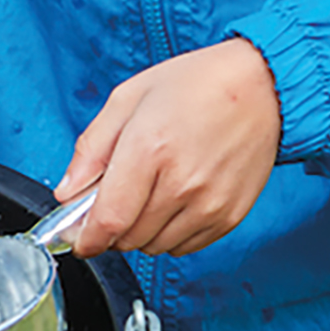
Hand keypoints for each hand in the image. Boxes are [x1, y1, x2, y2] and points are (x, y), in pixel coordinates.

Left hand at [56, 38, 281, 255]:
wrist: (262, 83)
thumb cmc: (195, 85)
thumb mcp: (126, 100)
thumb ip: (90, 150)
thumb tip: (67, 192)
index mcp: (150, 150)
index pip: (108, 221)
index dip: (86, 239)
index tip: (77, 239)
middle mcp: (183, 183)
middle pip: (128, 239)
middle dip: (109, 229)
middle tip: (112, 202)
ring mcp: (210, 202)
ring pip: (155, 247)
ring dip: (140, 232)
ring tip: (147, 195)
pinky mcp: (231, 214)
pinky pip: (186, 246)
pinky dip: (170, 234)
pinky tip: (172, 202)